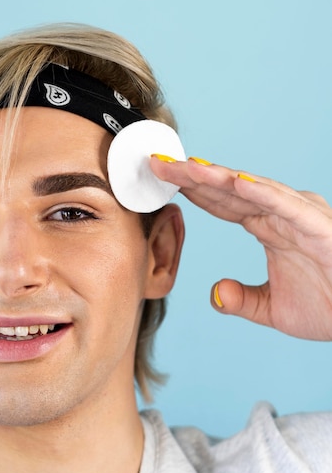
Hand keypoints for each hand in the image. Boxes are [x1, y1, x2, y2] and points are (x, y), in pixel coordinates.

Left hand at [151, 156, 331, 340]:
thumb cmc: (331, 307)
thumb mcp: (273, 309)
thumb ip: (242, 300)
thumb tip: (216, 293)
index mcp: (268, 227)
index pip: (221, 204)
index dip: (190, 191)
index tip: (160, 180)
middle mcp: (281, 215)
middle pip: (228, 190)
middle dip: (192, 176)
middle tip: (158, 163)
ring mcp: (300, 217)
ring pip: (252, 191)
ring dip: (218, 178)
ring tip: (186, 166)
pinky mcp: (319, 227)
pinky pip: (286, 206)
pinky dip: (261, 193)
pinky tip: (234, 182)